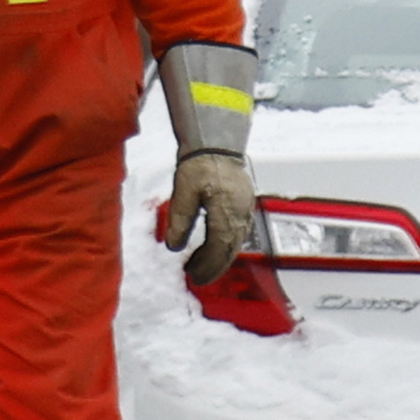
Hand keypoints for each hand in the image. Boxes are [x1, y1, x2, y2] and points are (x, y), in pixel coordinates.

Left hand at [161, 152, 260, 285]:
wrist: (217, 142)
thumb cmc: (200, 163)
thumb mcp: (183, 190)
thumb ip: (180, 219)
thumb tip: (174, 247)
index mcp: (227, 212)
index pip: (218, 248)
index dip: (206, 265)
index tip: (192, 275)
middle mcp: (242, 214)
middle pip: (230, 250)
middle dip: (214, 267)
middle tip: (196, 277)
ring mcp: (246, 210)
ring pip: (236, 243)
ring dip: (219, 257)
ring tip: (200, 265)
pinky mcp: (245, 204)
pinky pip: (239, 232)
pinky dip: (226, 245)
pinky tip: (213, 246)